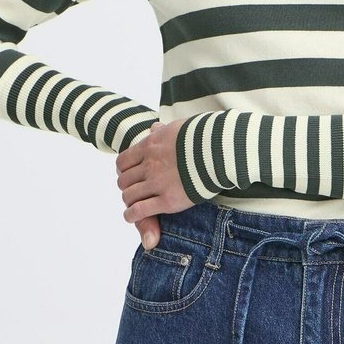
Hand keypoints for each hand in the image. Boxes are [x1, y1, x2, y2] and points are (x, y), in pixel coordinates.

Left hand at [115, 120, 192, 250]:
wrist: (221, 150)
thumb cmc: (204, 137)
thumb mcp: (178, 127)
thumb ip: (162, 130)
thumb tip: (153, 127)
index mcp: (150, 146)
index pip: (123, 162)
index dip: (124, 171)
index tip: (131, 175)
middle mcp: (150, 165)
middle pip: (124, 180)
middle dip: (127, 187)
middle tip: (135, 191)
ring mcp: (158, 183)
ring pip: (129, 196)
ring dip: (130, 201)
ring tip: (134, 205)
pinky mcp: (168, 201)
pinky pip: (140, 211)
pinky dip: (132, 215)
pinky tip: (133, 216)